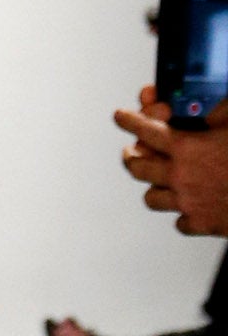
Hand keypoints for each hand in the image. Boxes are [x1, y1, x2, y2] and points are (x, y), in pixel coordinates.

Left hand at [116, 90, 227, 237]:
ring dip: (154, 187)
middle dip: (131, 157)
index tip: (120, 116)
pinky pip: (180, 221)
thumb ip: (215, 113)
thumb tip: (205, 112)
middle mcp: (180, 176)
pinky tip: (189, 207)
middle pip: (137, 168)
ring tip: (157, 182)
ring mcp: (188, 202)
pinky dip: (182, 214)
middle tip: (131, 153)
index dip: (129, 120)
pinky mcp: (202, 223)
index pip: (145, 129)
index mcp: (185, 147)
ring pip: (151, 198)